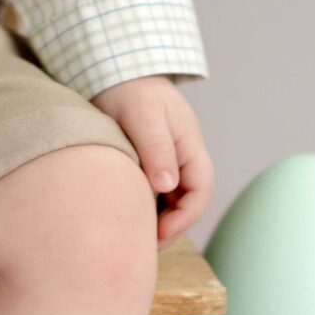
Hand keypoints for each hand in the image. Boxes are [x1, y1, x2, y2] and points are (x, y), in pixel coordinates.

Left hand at [91, 75, 212, 246]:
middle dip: (172, 227)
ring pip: (170, 200)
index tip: (161, 232)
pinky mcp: (146, 163)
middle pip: (187, 202)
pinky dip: (145, 206)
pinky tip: (126, 214)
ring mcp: (165, 161)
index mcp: (190, 147)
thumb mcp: (144, 115)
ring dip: (158, 219)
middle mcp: (182, 157)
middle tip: (146, 245)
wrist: (113, 70)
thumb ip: (156, 148)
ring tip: (135, 235)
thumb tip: (168, 186)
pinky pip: (152, 192)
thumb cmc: (131, 89)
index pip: (201, 191)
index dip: (185, 217)